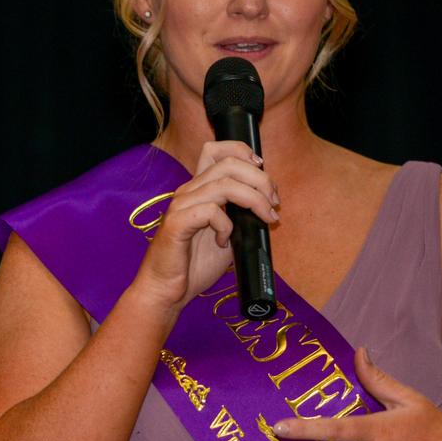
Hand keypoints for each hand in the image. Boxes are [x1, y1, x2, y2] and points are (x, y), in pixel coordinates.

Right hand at [134, 140, 278, 310]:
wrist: (167, 291)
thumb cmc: (194, 264)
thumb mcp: (227, 234)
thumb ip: (241, 216)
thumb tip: (268, 208)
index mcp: (199, 189)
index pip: (215, 150)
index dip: (242, 151)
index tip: (262, 170)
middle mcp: (188, 191)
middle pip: (229, 164)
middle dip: (261, 180)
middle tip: (274, 203)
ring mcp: (181, 206)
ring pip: (224, 184)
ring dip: (254, 200)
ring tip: (265, 218)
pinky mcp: (176, 224)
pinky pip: (210, 211)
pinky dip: (226, 225)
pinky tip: (225, 242)